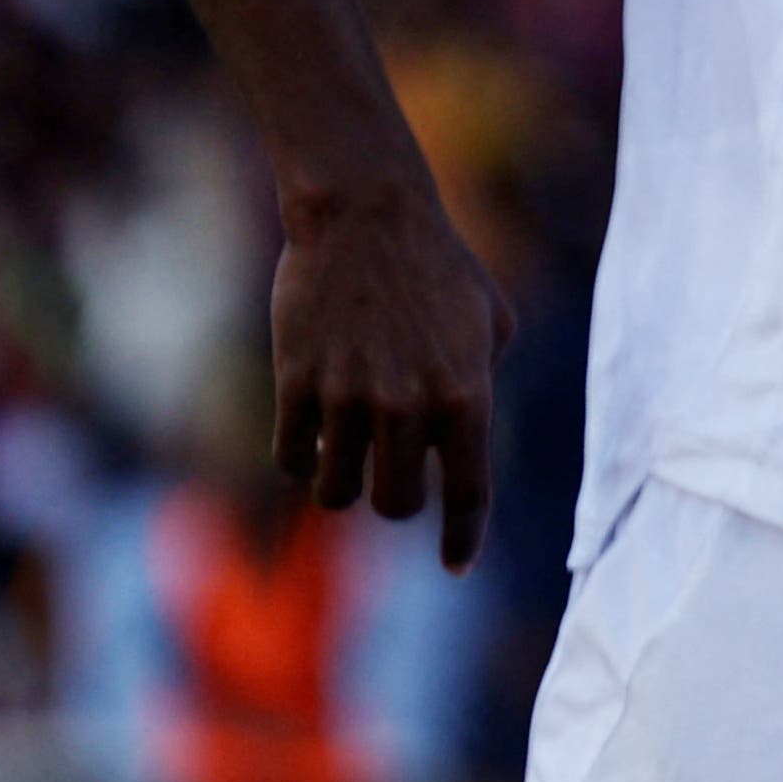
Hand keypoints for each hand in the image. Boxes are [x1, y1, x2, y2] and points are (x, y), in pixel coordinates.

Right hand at [268, 183, 516, 572]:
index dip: (461, 538)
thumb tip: (459, 438)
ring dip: (343, 482)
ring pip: (337, 493)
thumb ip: (483, 383)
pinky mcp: (297, 384)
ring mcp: (349, 398)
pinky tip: (311, 436)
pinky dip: (302, 457)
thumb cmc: (439, 264)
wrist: (366, 214)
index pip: (467, 492)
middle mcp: (409, 406)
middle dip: (394, 497)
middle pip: (395, 505)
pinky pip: (292, 459)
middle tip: (391, 472)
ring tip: (348, 453)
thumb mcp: (490, 319)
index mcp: (467, 393)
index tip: (455, 567)